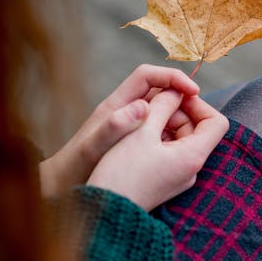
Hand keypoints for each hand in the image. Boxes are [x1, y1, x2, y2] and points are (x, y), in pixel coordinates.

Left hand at [39, 65, 199, 196]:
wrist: (62, 184)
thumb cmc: (76, 167)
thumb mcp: (94, 147)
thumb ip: (115, 125)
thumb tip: (142, 105)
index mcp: (117, 104)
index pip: (149, 75)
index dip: (173, 77)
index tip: (194, 90)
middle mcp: (124, 110)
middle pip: (159, 91)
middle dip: (182, 99)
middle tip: (199, 117)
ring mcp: (130, 124)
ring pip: (162, 111)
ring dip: (180, 119)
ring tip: (192, 136)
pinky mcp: (133, 140)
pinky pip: (159, 129)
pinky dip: (172, 134)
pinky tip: (178, 150)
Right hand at [87, 88, 229, 209]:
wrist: (105, 210)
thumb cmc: (123, 171)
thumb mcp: (142, 131)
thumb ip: (162, 106)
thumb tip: (175, 91)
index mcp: (193, 156)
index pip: (217, 122)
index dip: (199, 104)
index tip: (175, 96)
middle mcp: (192, 169)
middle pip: (198, 129)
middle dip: (178, 112)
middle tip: (152, 106)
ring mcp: (180, 177)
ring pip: (183, 139)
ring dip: (166, 124)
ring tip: (142, 121)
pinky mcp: (166, 181)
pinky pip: (171, 152)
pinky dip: (159, 139)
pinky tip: (138, 138)